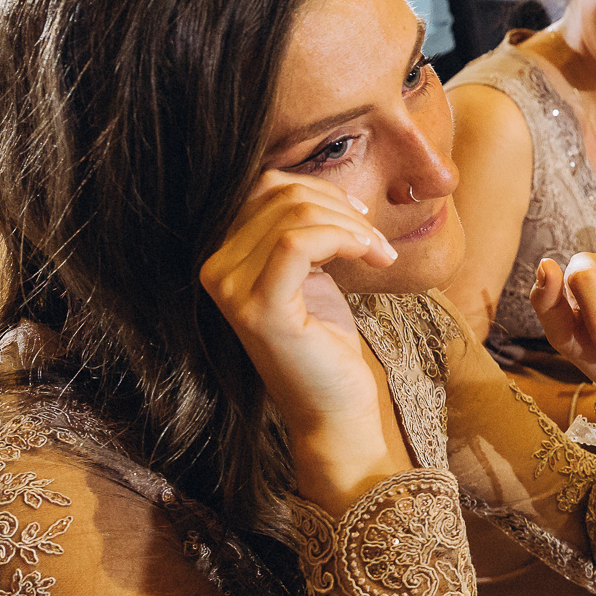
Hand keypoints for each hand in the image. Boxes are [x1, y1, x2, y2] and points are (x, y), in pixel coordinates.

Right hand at [199, 171, 399, 504]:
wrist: (334, 408)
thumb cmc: (325, 342)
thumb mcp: (309, 273)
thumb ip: (299, 229)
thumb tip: (319, 188)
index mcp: (223, 255)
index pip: (265, 187)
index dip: (320, 190)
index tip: (359, 217)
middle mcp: (215, 269)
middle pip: (280, 195)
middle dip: (340, 207)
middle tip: (377, 240)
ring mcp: (232, 291)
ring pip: (294, 216)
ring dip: (352, 225)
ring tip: (380, 253)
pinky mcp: (260, 310)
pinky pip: (298, 243)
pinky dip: (346, 238)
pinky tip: (373, 257)